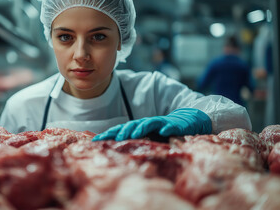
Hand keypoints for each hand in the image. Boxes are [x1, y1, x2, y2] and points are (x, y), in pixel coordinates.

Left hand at [92, 108, 211, 140]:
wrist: (185, 122)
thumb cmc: (163, 134)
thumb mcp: (147, 142)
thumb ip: (134, 146)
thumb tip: (117, 157)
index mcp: (137, 129)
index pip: (120, 130)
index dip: (108, 134)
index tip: (94, 141)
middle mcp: (145, 124)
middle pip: (130, 126)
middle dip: (120, 131)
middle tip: (112, 139)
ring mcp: (158, 123)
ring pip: (147, 124)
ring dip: (139, 128)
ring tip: (132, 134)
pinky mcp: (172, 124)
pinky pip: (168, 126)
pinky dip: (166, 128)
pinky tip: (163, 132)